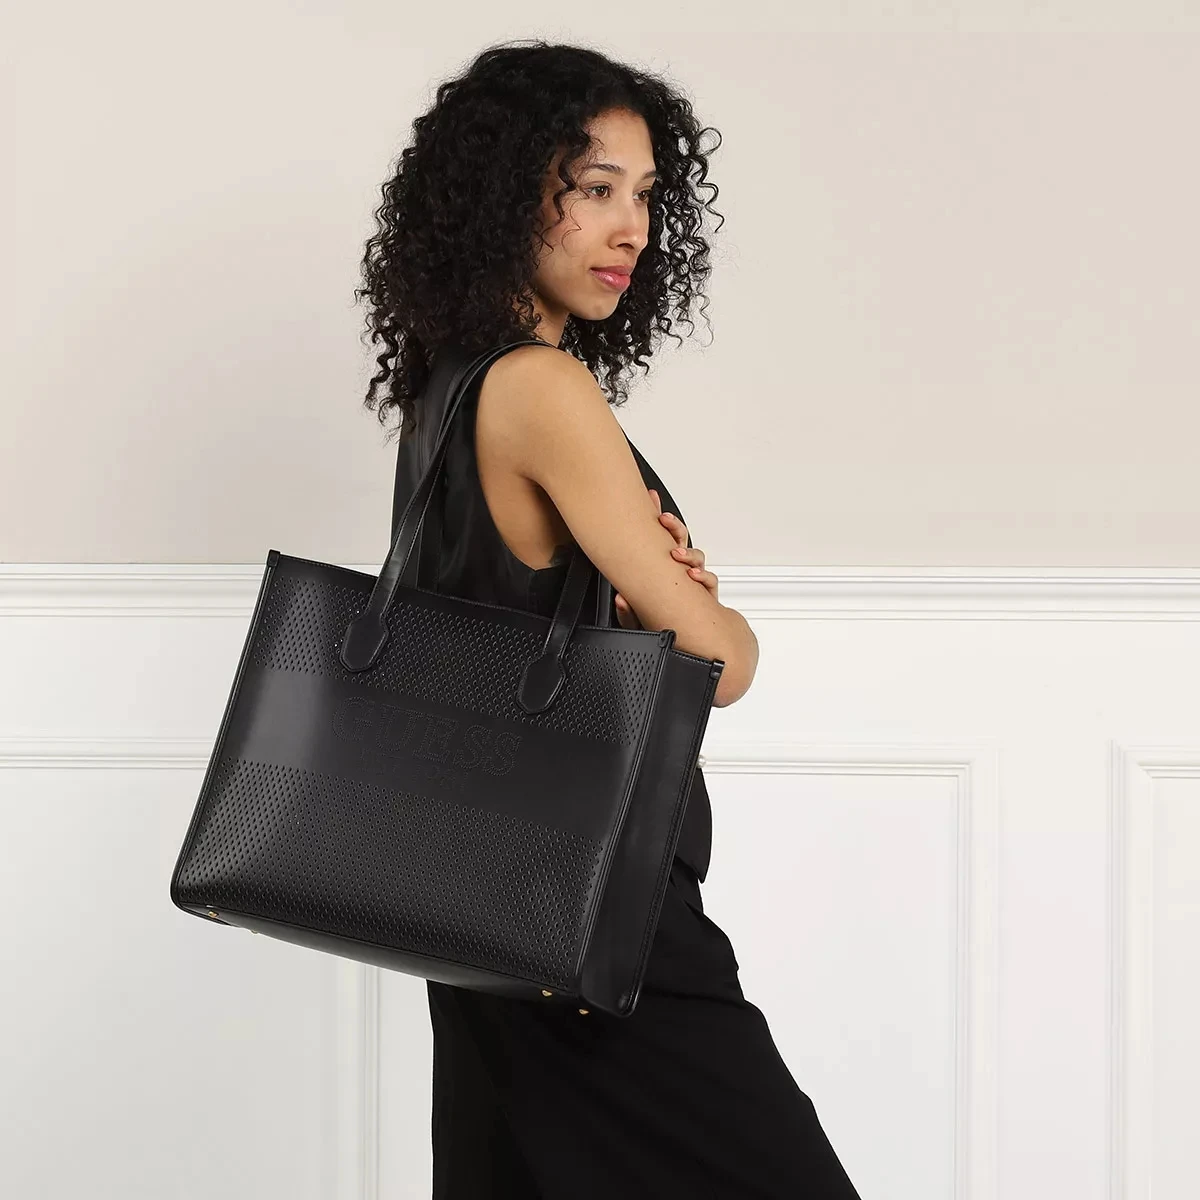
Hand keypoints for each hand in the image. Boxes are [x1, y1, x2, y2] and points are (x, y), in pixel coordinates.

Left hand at [613, 488, 717, 628]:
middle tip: (663, 519)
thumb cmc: (661, 625)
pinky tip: (693, 576)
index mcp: (660, 568)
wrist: (686, 643)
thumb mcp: (637, 620)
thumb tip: (620, 600)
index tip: (650, 499)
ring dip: (688, 552)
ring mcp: (693, 581)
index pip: (657, 538)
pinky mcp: (706, 595)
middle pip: (679, 539)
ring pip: (696, 556)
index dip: (655, 517)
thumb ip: (627, 613)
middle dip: (672, 526)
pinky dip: (703, 576)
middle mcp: (678, 571)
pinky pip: (709, 581)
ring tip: (676, 554)